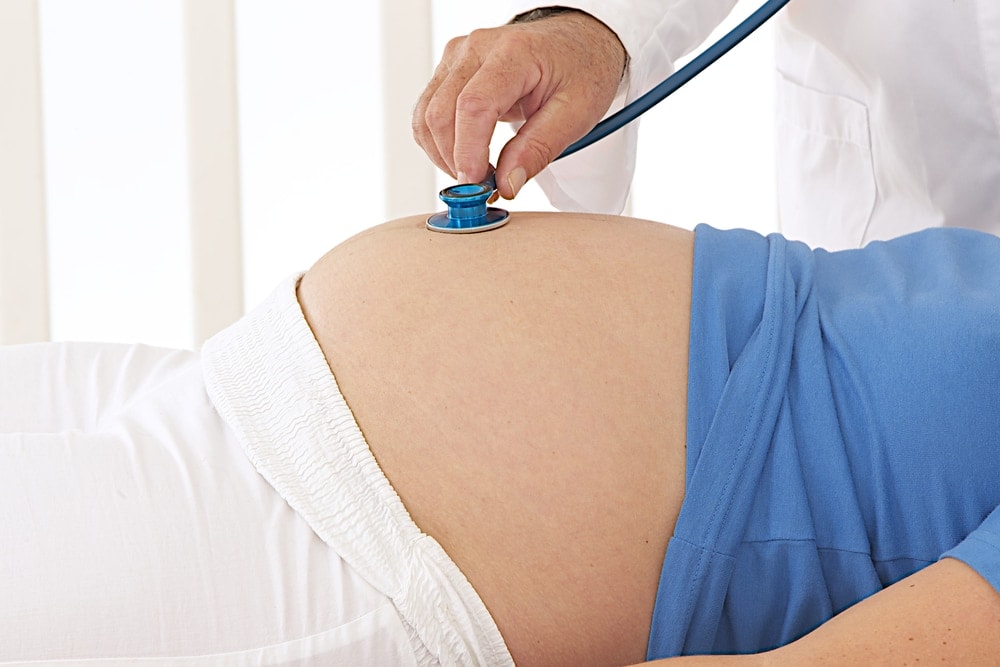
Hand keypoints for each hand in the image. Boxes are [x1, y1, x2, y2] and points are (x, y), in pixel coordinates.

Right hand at [412, 10, 625, 199]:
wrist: (575, 43)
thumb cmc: (579, 71)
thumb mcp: (577, 113)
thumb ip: (539, 148)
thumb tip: (506, 185)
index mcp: (514, 53)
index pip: (473, 106)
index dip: (468, 152)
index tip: (477, 185)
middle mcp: (476, 49)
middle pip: (441, 113)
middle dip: (455, 160)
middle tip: (484, 188)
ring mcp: (458, 57)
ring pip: (426, 116)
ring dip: (444, 155)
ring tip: (478, 173)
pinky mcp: (449, 70)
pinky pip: (427, 113)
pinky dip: (440, 144)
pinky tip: (466, 157)